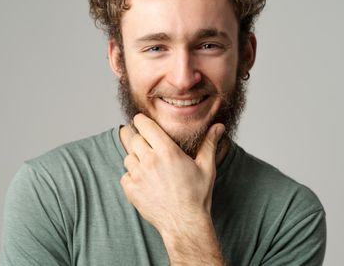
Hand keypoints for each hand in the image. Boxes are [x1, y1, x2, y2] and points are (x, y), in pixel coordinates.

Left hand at [120, 113, 224, 236]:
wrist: (185, 223)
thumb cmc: (197, 195)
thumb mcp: (206, 167)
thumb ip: (209, 143)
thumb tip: (218, 126)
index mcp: (167, 151)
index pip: (145, 125)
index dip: (141, 120)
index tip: (141, 120)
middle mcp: (149, 160)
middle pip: (134, 139)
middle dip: (140, 140)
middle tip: (149, 147)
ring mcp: (138, 176)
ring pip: (128, 157)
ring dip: (136, 159)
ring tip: (150, 167)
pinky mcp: (131, 190)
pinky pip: (125, 175)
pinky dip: (132, 176)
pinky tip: (145, 182)